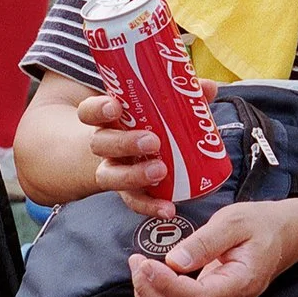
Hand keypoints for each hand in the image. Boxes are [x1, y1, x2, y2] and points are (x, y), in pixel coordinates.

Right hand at [74, 91, 170, 215]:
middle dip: (124, 143)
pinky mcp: (127, 191)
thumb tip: (208, 87)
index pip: (89, 112)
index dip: (98, 109)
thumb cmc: (141, 123)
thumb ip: (177, 96)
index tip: (115, 107)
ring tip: (160, 171)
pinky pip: (134, 201)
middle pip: (100, 144)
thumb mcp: (150, 107)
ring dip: (134, 175)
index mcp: (105, 120)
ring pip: (110, 176)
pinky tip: (168, 209)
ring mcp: (113, 169)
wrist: (119, 153)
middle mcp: (103, 145)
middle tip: (151, 141)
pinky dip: (150, 206)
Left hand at [127, 201, 297, 296]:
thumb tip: (174, 261)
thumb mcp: (234, 221)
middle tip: (136, 262)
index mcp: (241, 283)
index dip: (165, 284)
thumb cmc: (261, 224)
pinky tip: (150, 279)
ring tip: (139, 269)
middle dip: (151, 292)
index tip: (144, 263)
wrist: (285, 234)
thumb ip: (205, 242)